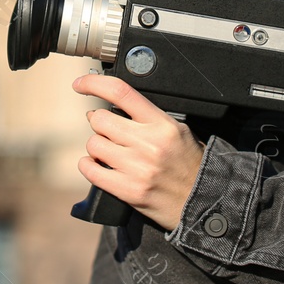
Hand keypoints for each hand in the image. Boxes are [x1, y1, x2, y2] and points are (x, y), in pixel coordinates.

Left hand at [71, 72, 204, 231]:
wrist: (203, 201)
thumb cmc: (190, 165)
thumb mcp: (178, 130)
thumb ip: (148, 117)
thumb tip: (111, 108)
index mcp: (162, 124)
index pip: (121, 93)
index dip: (94, 83)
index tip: (81, 83)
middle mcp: (148, 144)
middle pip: (100, 120)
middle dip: (99, 123)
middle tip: (107, 130)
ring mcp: (137, 168)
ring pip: (93, 145)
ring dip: (96, 147)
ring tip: (110, 152)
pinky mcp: (128, 190)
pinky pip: (91, 170)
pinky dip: (89, 166)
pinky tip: (99, 166)